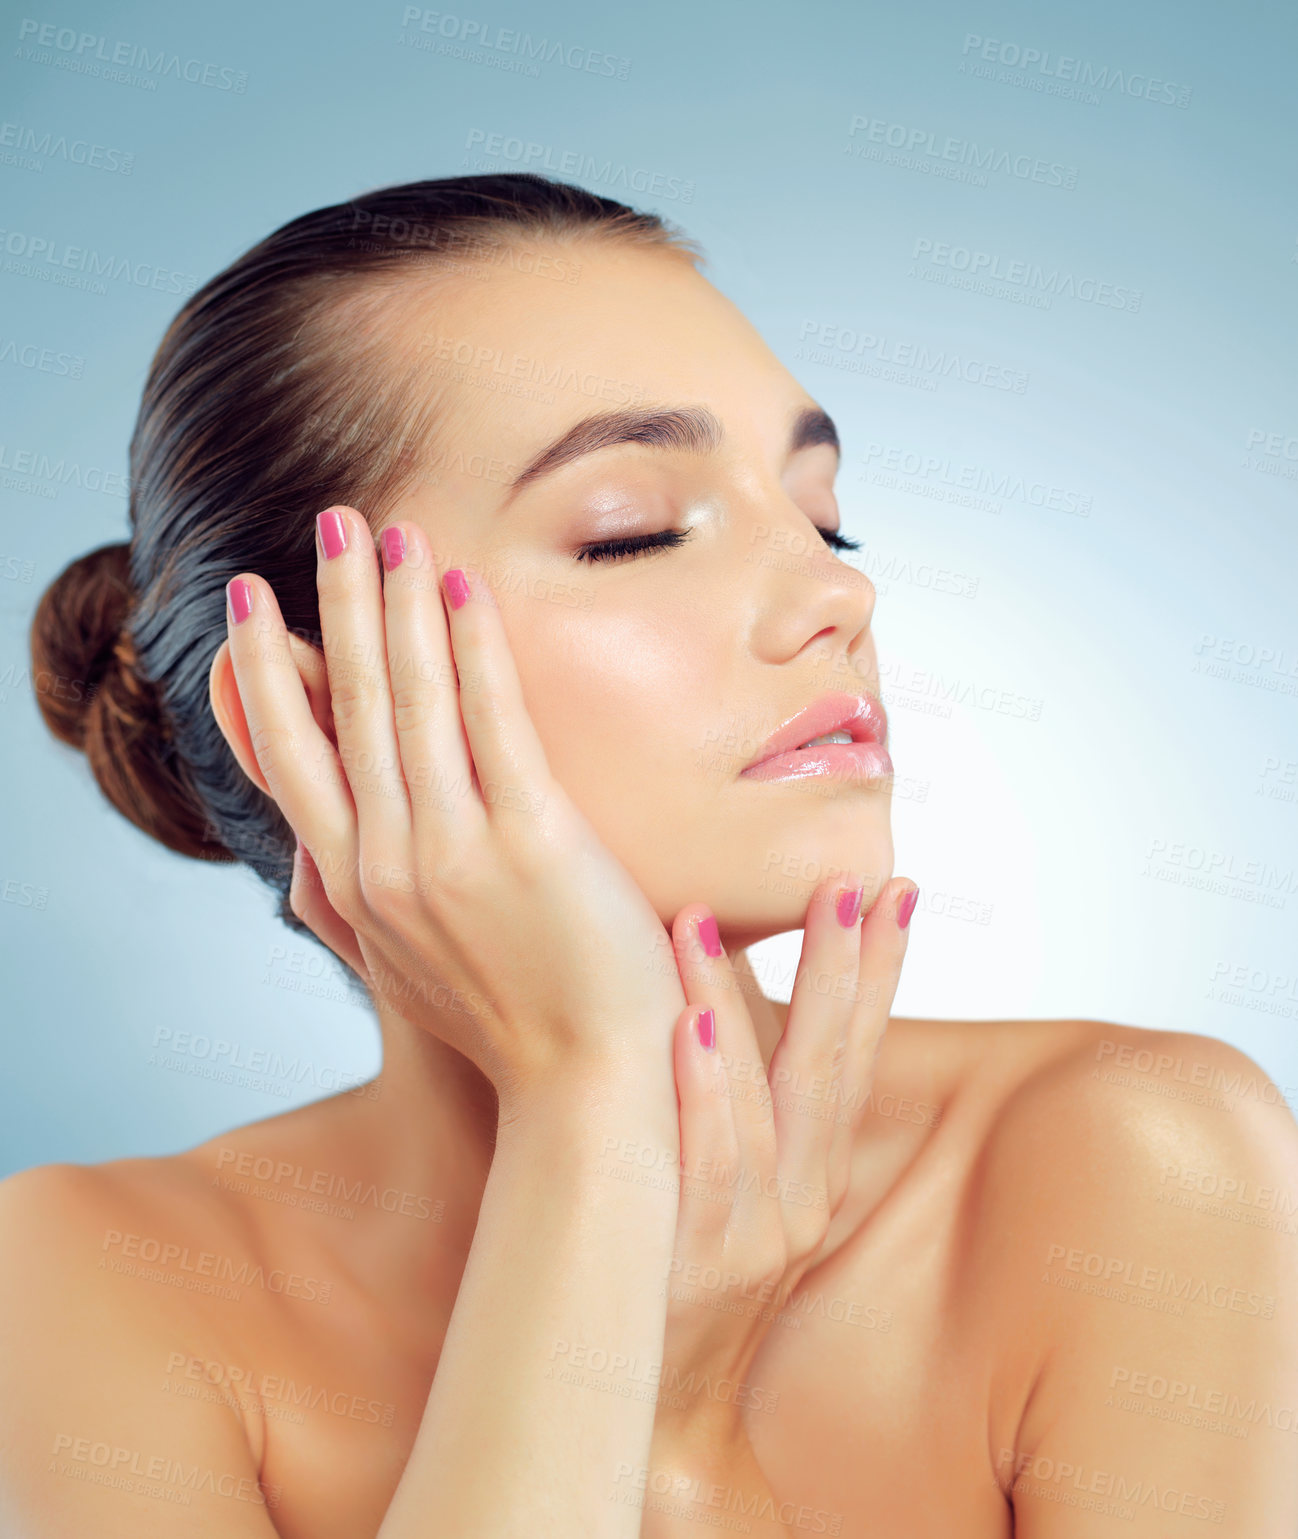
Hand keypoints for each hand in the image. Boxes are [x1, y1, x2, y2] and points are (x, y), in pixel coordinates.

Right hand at [221, 507, 688, 1110]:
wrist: (588, 1087)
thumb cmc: (508, 1027)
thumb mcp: (404, 972)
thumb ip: (351, 912)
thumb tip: (305, 868)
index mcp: (353, 888)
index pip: (290, 759)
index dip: (266, 674)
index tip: (249, 604)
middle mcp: (385, 863)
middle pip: (345, 708)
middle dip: (332, 605)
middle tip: (329, 523)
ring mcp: (453, 852)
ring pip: (409, 702)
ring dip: (395, 603)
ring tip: (388, 526)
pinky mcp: (531, 844)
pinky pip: (494, 723)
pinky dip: (473, 648)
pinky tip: (463, 585)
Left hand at [655, 874, 916, 1439]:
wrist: (649, 1397)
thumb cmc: (680, 1266)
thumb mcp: (733, 1179)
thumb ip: (741, 1094)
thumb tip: (720, 988)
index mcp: (813, 1174)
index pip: (855, 1054)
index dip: (880, 973)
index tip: (897, 891)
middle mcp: (799, 1200)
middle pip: (831, 1066)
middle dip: (845, 968)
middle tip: (849, 879)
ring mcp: (753, 1234)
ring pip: (760, 1101)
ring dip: (734, 999)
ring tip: (706, 916)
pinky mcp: (696, 1262)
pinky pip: (706, 1163)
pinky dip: (704, 1090)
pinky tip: (690, 1025)